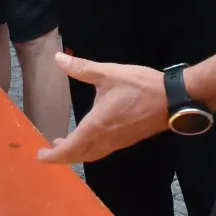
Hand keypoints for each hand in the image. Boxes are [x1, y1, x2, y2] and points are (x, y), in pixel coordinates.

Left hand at [39, 53, 167, 163]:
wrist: (174, 99)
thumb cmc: (141, 86)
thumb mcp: (109, 73)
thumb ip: (82, 68)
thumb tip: (58, 58)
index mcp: (97, 125)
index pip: (72, 148)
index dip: (55, 155)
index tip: (41, 155)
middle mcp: (107, 139)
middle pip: (80, 156)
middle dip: (62, 157)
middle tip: (47, 152)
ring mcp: (119, 142)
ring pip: (92, 155)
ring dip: (76, 153)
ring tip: (62, 144)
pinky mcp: (128, 139)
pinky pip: (103, 151)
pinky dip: (89, 150)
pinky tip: (86, 138)